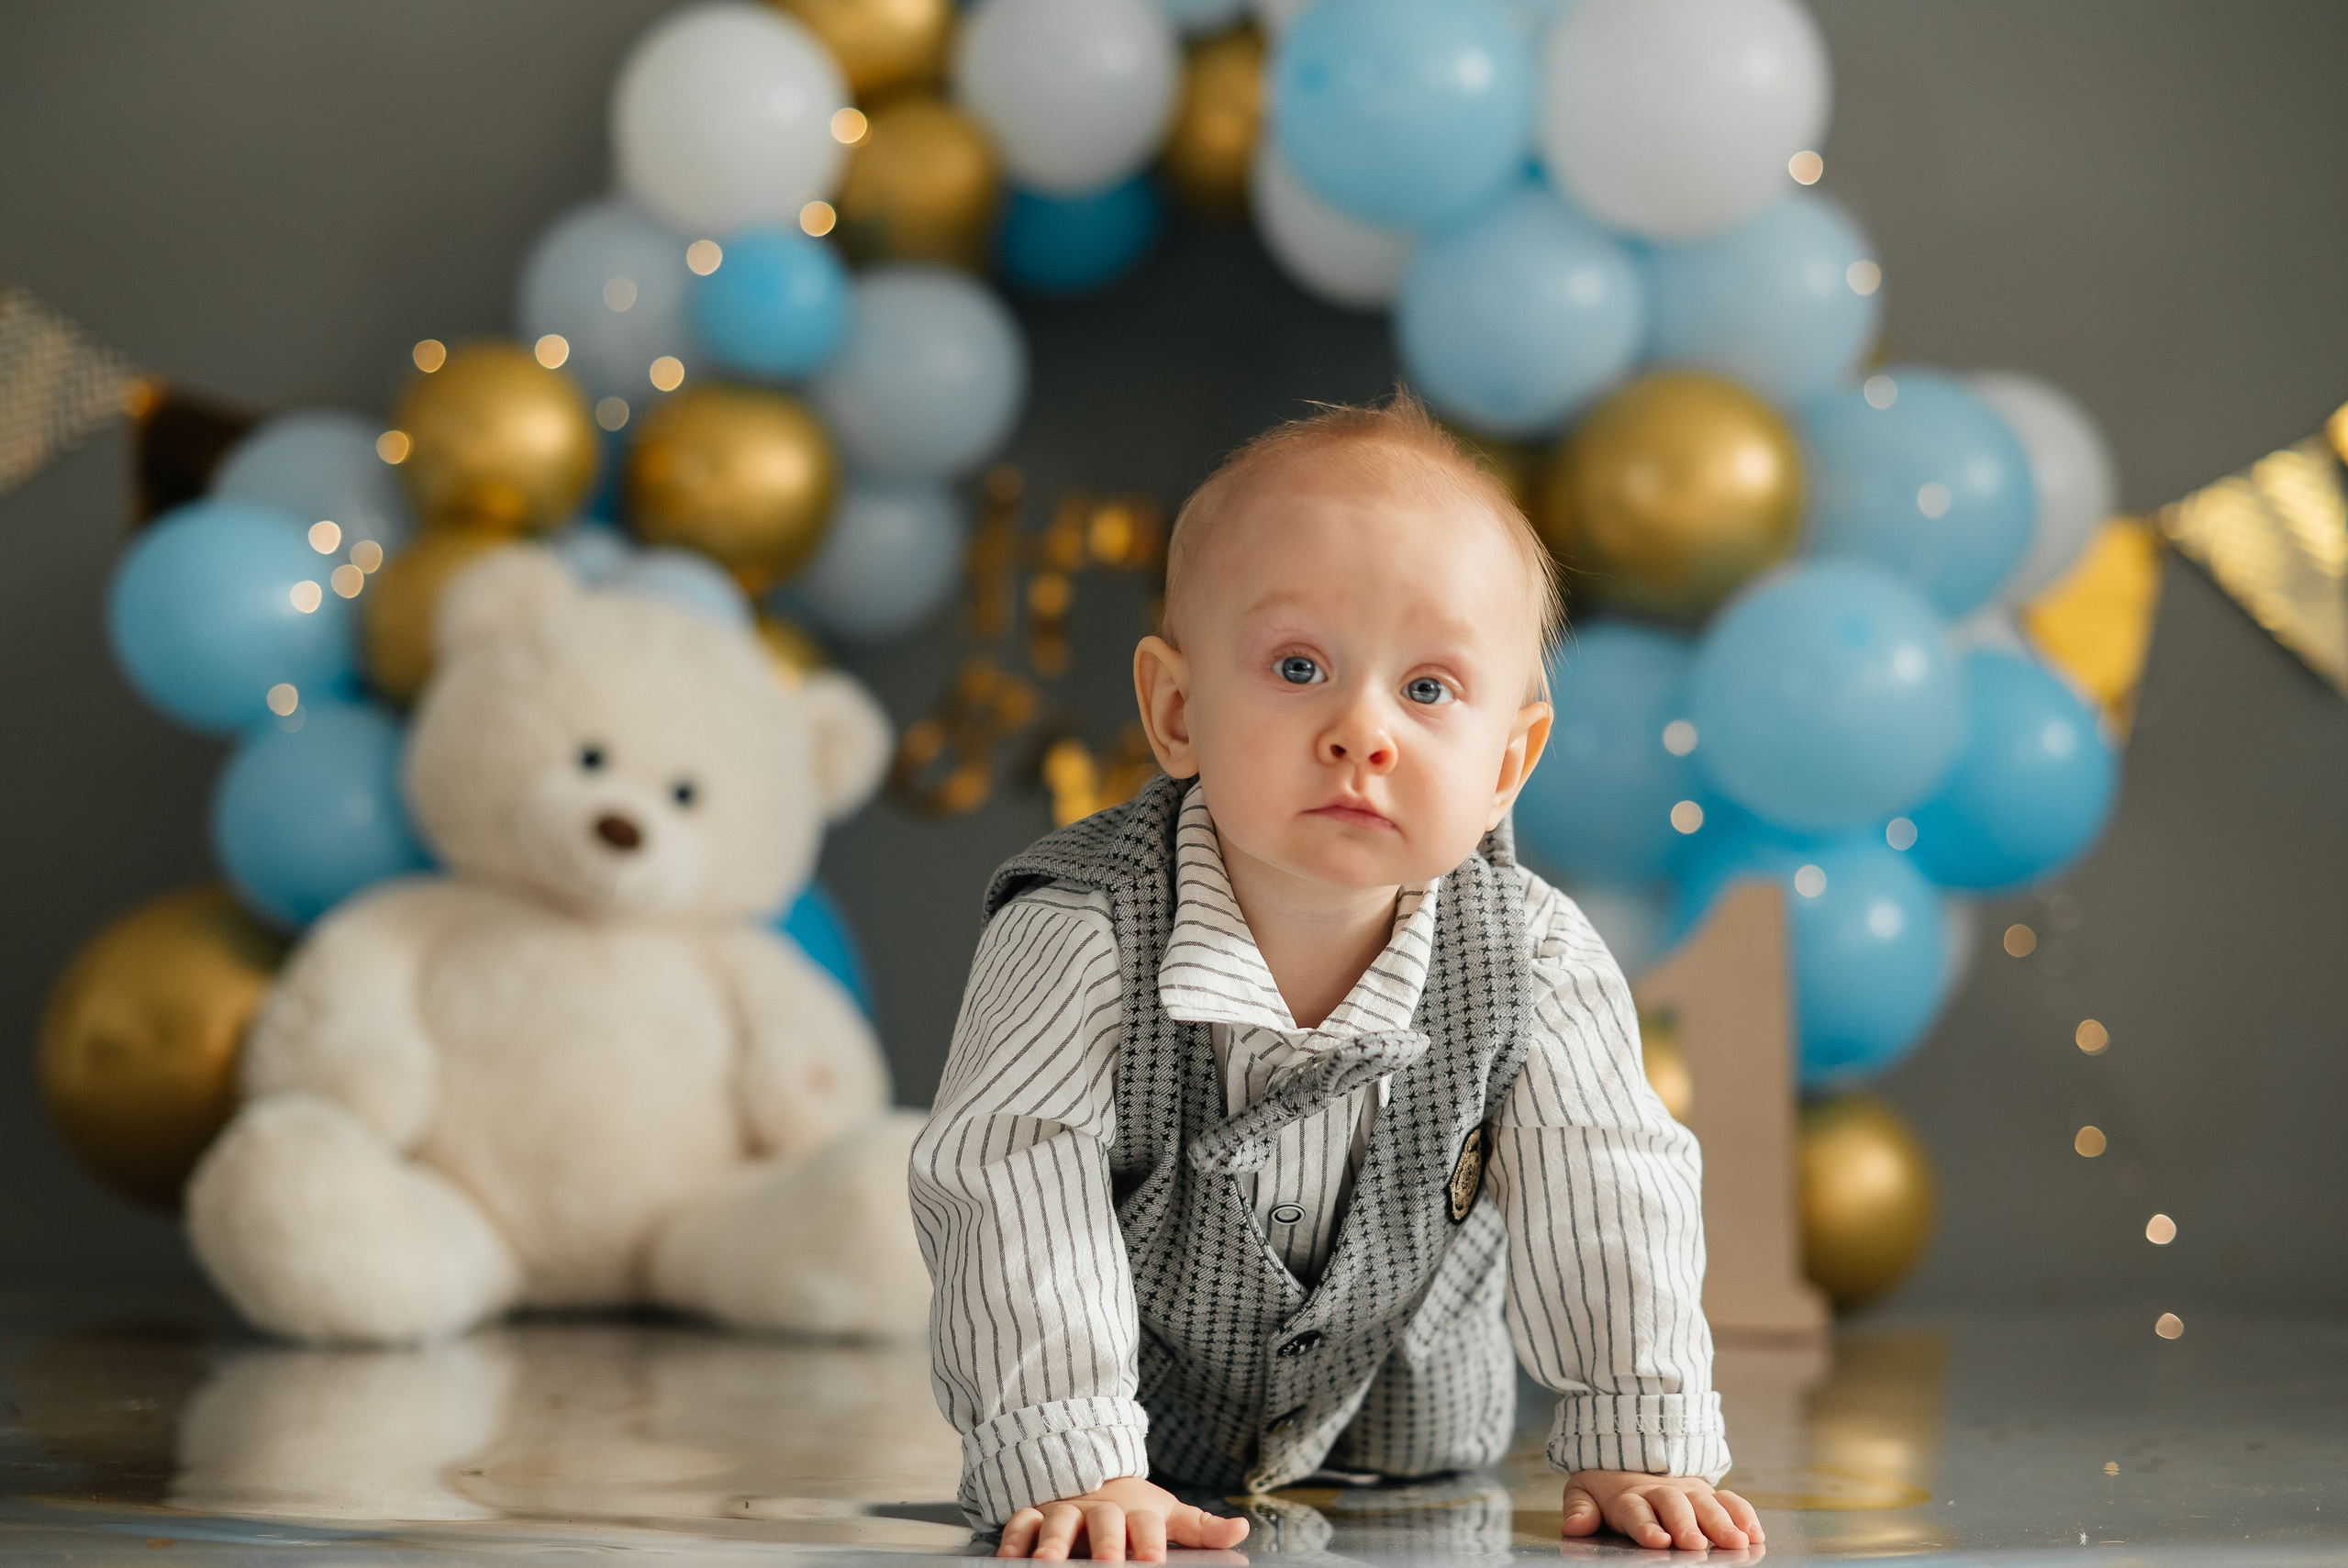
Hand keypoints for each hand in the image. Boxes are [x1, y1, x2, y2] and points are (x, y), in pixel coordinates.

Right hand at [996, 1476, 1250, 1561]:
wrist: (1087, 1470)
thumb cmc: (1131, 1507)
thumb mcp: (1167, 1514)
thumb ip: (1201, 1528)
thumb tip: (1242, 1529)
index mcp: (1135, 1511)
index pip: (1147, 1525)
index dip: (1150, 1543)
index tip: (1154, 1563)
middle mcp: (1099, 1509)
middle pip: (1103, 1522)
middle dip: (1105, 1544)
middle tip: (1107, 1564)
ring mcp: (1064, 1510)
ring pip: (1057, 1521)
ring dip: (1052, 1542)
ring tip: (1049, 1563)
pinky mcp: (1034, 1514)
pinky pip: (1019, 1523)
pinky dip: (1012, 1538)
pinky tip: (1008, 1559)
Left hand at [1561, 1471, 1763, 1549]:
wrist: (1631, 1453)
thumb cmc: (1607, 1487)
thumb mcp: (1584, 1492)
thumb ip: (1580, 1510)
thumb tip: (1572, 1527)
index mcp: (1628, 1496)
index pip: (1636, 1510)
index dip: (1646, 1525)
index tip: (1658, 1540)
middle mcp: (1660, 1492)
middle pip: (1674, 1505)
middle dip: (1686, 1524)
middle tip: (1696, 1544)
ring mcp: (1687, 1491)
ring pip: (1705, 1503)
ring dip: (1721, 1523)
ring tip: (1736, 1542)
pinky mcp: (1707, 1493)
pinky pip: (1729, 1501)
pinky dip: (1743, 1515)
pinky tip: (1754, 1534)